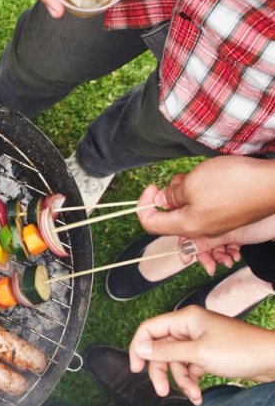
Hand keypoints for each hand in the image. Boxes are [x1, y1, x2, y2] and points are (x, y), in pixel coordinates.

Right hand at [129, 307, 274, 404]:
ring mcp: (199, 341)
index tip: (136, 369)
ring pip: (176, 361)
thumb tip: (140, 348)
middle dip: (161, 371)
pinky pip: (190, 367)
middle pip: (161, 349)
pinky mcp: (208, 354)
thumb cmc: (240, 350)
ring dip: (181, 380)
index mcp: (184, 319)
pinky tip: (198, 395)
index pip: (149, 329)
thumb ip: (166, 351)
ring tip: (193, 395)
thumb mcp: (198, 353)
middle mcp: (189, 328)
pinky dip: (192, 381)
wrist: (273, 360)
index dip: (138, 348)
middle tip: (161, 391)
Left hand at [139, 156, 274, 236]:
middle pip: (170, 216)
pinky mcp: (230, 214)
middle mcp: (202, 229)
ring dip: (186, 192)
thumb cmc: (232, 183)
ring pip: (189, 208)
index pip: (150, 224)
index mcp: (187, 226)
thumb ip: (172, 195)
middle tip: (179, 178)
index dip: (144, 205)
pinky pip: (206, 206)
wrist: (274, 183)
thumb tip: (161, 201)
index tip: (152, 187)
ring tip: (197, 176)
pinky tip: (209, 179)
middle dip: (168, 195)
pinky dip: (201, 192)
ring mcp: (217, 223)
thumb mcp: (192, 184)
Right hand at [179, 212, 274, 275]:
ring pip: (214, 245)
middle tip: (211, 267)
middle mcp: (216, 220)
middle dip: (205, 255)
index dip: (186, 246)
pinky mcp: (237, 234)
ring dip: (219, 256)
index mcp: (209, 214)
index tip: (186, 260)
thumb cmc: (261, 222)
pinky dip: (230, 253)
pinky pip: (227, 246)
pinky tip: (236, 256)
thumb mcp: (227, 235)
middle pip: (201, 240)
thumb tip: (184, 248)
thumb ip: (204, 241)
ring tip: (229, 261)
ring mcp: (227, 227)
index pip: (189, 231)